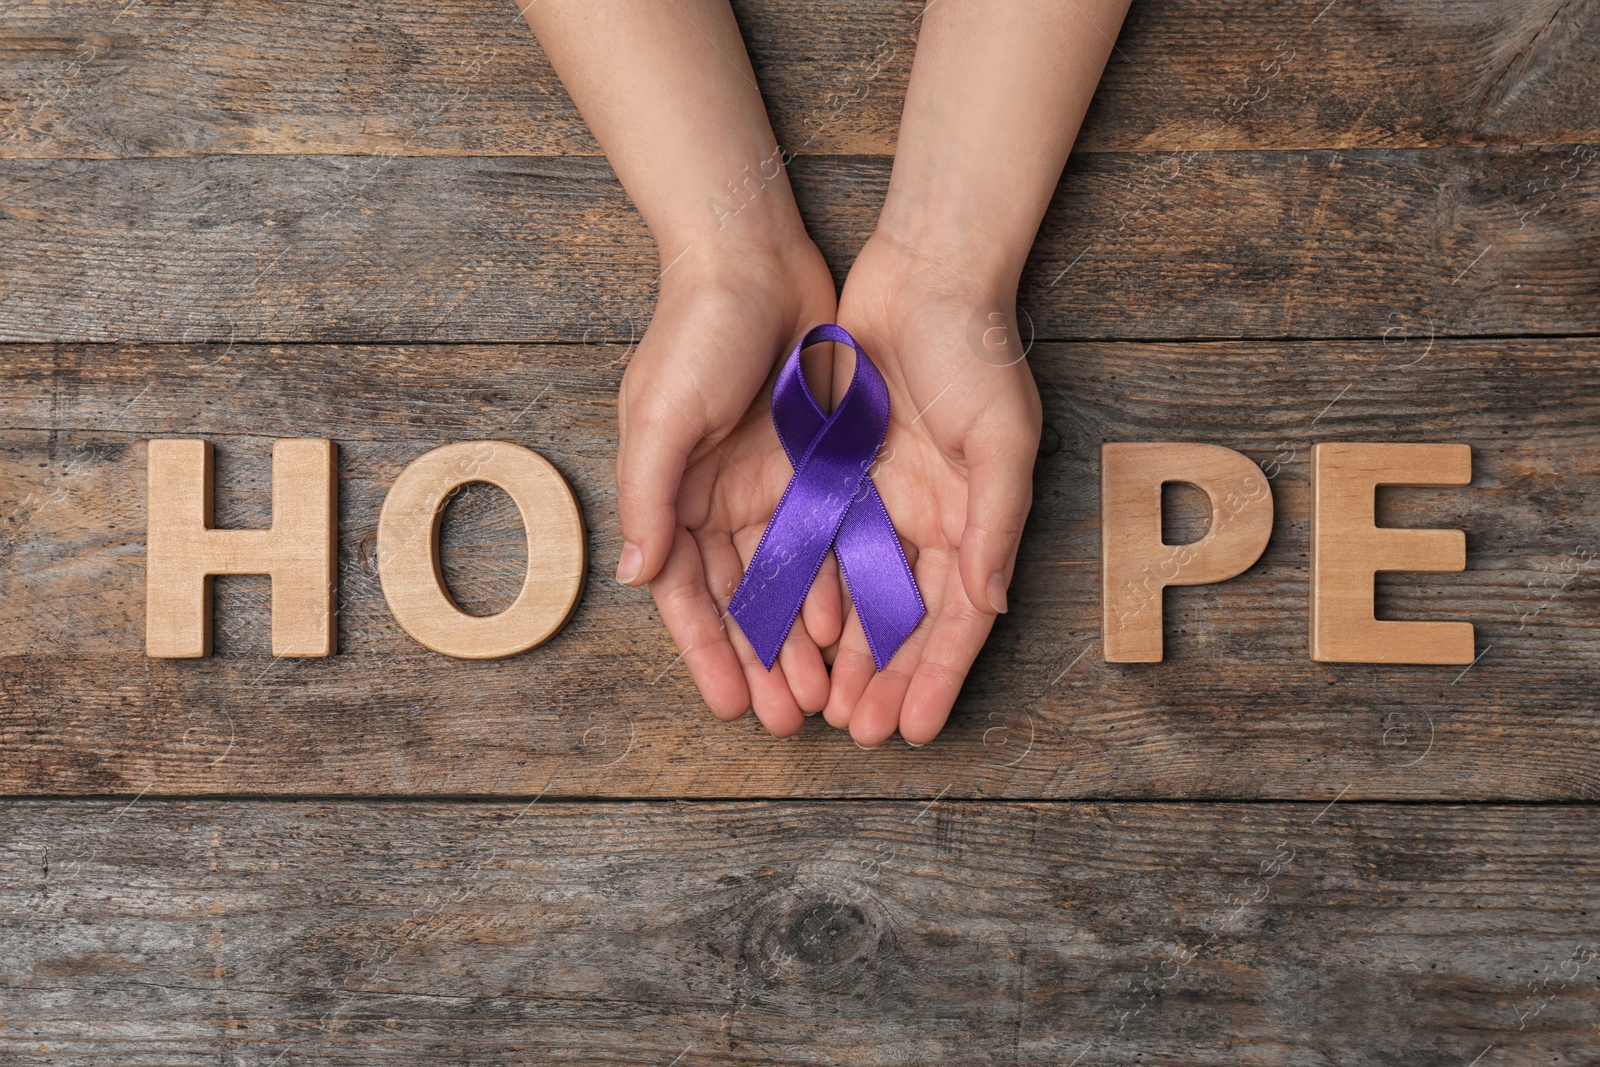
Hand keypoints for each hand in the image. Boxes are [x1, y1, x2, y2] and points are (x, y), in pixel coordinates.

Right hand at [616, 235, 844, 737]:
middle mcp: (717, 502)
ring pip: (788, 581)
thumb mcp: (660, 419)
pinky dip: (836, 582)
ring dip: (803, 637)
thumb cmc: (694, 337)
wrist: (754, 261)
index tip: (730, 710)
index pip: (688, 597)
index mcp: (672, 498)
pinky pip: (828, 537)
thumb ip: (649, 498)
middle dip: (762, 663)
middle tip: (787, 721)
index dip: (709, 655)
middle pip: (741, 602)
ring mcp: (769, 485)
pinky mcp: (815, 463)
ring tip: (825, 691)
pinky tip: (852, 626)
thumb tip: (638, 578)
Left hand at [821, 229, 1041, 745]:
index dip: (936, 677)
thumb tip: (989, 606)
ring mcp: (876, 498)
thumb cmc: (977, 354)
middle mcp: (924, 520)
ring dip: (836, 649)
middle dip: (880, 678)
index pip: (954, 619)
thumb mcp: (1002, 439)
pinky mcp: (832, 471)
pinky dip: (804, 588)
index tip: (915, 730)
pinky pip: (814, 543)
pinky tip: (785, 631)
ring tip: (814, 702)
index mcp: (971, 521)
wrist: (923, 274)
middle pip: (900, 618)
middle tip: (855, 732)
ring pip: (851, 592)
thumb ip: (995, 524)